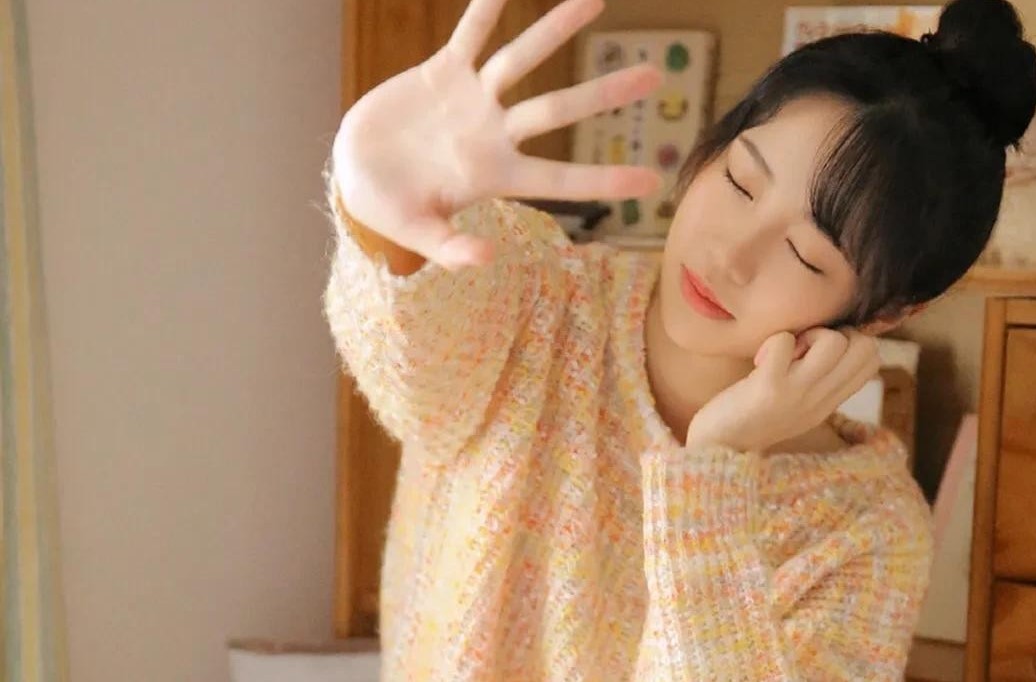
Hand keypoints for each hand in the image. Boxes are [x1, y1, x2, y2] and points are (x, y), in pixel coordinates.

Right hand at [332, 0, 662, 269]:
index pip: (559, 178)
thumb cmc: (390, 209)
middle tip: (655, 76)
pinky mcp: (443, 73)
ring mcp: (472, 99)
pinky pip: (469, 35)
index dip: (602, 181)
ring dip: (556, 29)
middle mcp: (494, 133)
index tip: (651, 183)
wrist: (356, 171)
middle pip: (557, 108)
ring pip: (521, 60)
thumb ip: (449, 248)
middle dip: (604, 94)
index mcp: (495, 175)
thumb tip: (486, 257)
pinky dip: (486, 9)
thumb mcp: (416, 233)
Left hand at [684, 328, 881, 452]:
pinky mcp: (768, 387)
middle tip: (802, 349)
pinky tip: (759, 362)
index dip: (851, 341)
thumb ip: (819, 379)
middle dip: (834, 332)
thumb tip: (834, 339)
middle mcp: (821, 399)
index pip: (872, 360)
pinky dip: (772, 342)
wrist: (718, 448)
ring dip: (806, 334)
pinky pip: (783, 342)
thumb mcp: (798, 404)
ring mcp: (797, 393)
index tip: (817, 350)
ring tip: (783, 354)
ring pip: (833, 341)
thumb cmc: (753, 416)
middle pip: (863, 346)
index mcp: (830, 401)